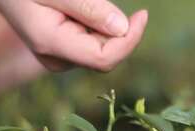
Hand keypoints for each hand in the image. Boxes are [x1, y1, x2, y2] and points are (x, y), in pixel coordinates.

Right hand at [0, 0, 147, 71]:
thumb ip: (88, 8)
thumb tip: (122, 28)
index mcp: (52, 45)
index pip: (104, 58)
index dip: (129, 40)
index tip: (142, 14)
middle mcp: (57, 60)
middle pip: (106, 54)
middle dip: (117, 30)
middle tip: (101, 0)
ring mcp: (60, 59)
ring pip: (102, 48)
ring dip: (105, 25)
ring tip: (78, 3)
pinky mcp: (65, 52)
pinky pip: (93, 42)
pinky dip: (97, 25)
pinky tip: (79, 9)